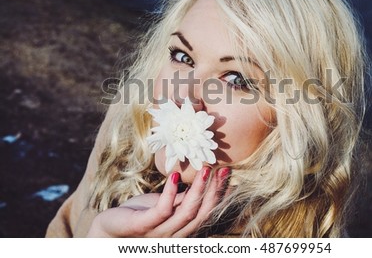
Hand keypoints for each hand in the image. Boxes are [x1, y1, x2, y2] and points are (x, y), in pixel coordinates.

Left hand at [86, 166, 229, 236]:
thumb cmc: (138, 215)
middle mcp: (174, 234)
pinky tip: (175, 175)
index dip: (220, 197)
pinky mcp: (143, 227)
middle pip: (201, 214)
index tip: (230, 177)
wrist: (109, 229)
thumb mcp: (164, 205)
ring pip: (186, 213)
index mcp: (182, 229)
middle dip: (215, 191)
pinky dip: (170, 192)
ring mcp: (159, 233)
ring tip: (206, 169)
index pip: (206, 213)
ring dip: (199, 189)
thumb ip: (182, 199)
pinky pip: (161, 211)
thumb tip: (202, 182)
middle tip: (224, 169)